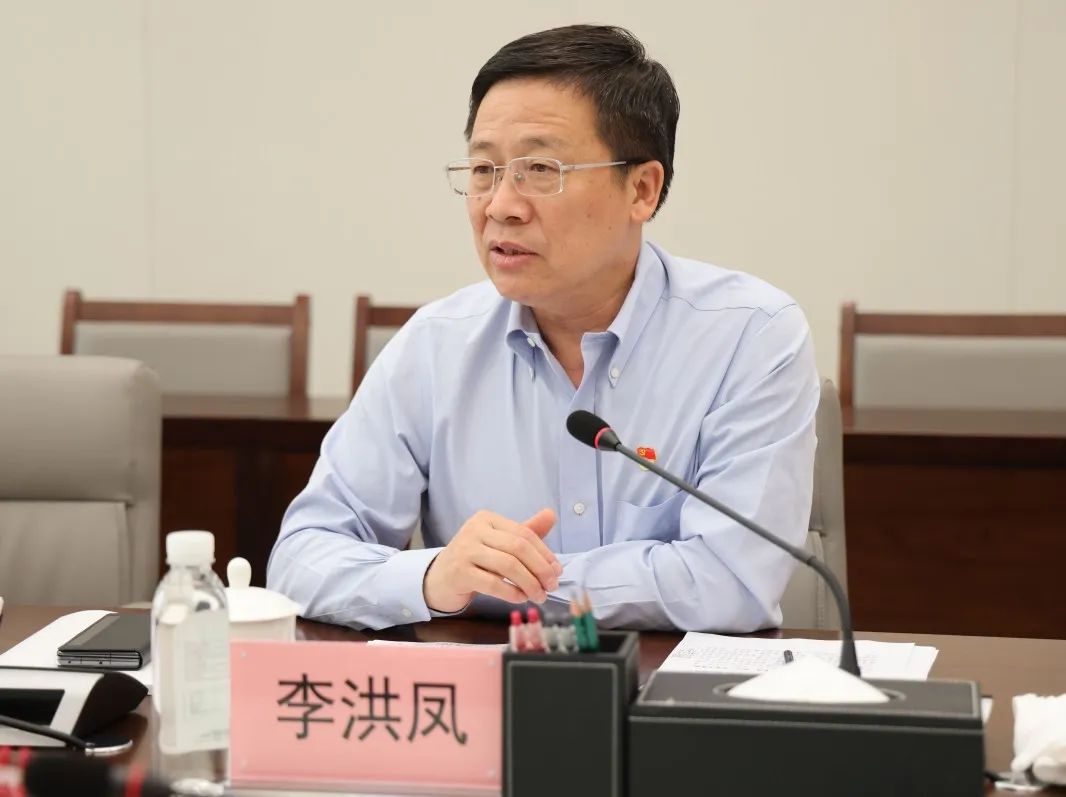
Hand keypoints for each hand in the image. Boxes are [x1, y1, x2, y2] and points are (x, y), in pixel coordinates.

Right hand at [423, 508, 561, 612]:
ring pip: (508, 566)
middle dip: (540, 569)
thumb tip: (551, 514)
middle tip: (551, 586)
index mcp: (487, 519)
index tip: (557, 571)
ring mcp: (465, 550)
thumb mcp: (499, 543)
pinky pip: (493, 583)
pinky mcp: (459, 573)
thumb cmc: (474, 560)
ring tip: (539, 596)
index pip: (524, 534)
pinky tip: (521, 598)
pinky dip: (512, 592)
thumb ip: (525, 531)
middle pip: (518, 548)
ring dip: (529, 583)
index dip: (545, 554)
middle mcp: (475, 530)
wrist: (439, 579)